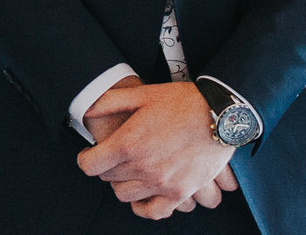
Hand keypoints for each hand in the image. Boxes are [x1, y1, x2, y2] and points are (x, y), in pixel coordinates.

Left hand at [75, 81, 234, 218]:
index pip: (91, 165)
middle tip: (115, 156)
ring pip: (125, 195)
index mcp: (128, 143)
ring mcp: (160, 183)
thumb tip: (88, 111)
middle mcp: (141, 167)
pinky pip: (153, 212)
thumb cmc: (182, 102)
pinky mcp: (179, 192)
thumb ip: (111, 102)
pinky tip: (143, 195)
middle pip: (108, 179)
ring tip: (130, 171)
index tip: (90, 154)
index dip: (86, 158)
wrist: (218, 114)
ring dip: (123, 184)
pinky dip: (143, 207)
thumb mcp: (143, 93)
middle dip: (107, 167)